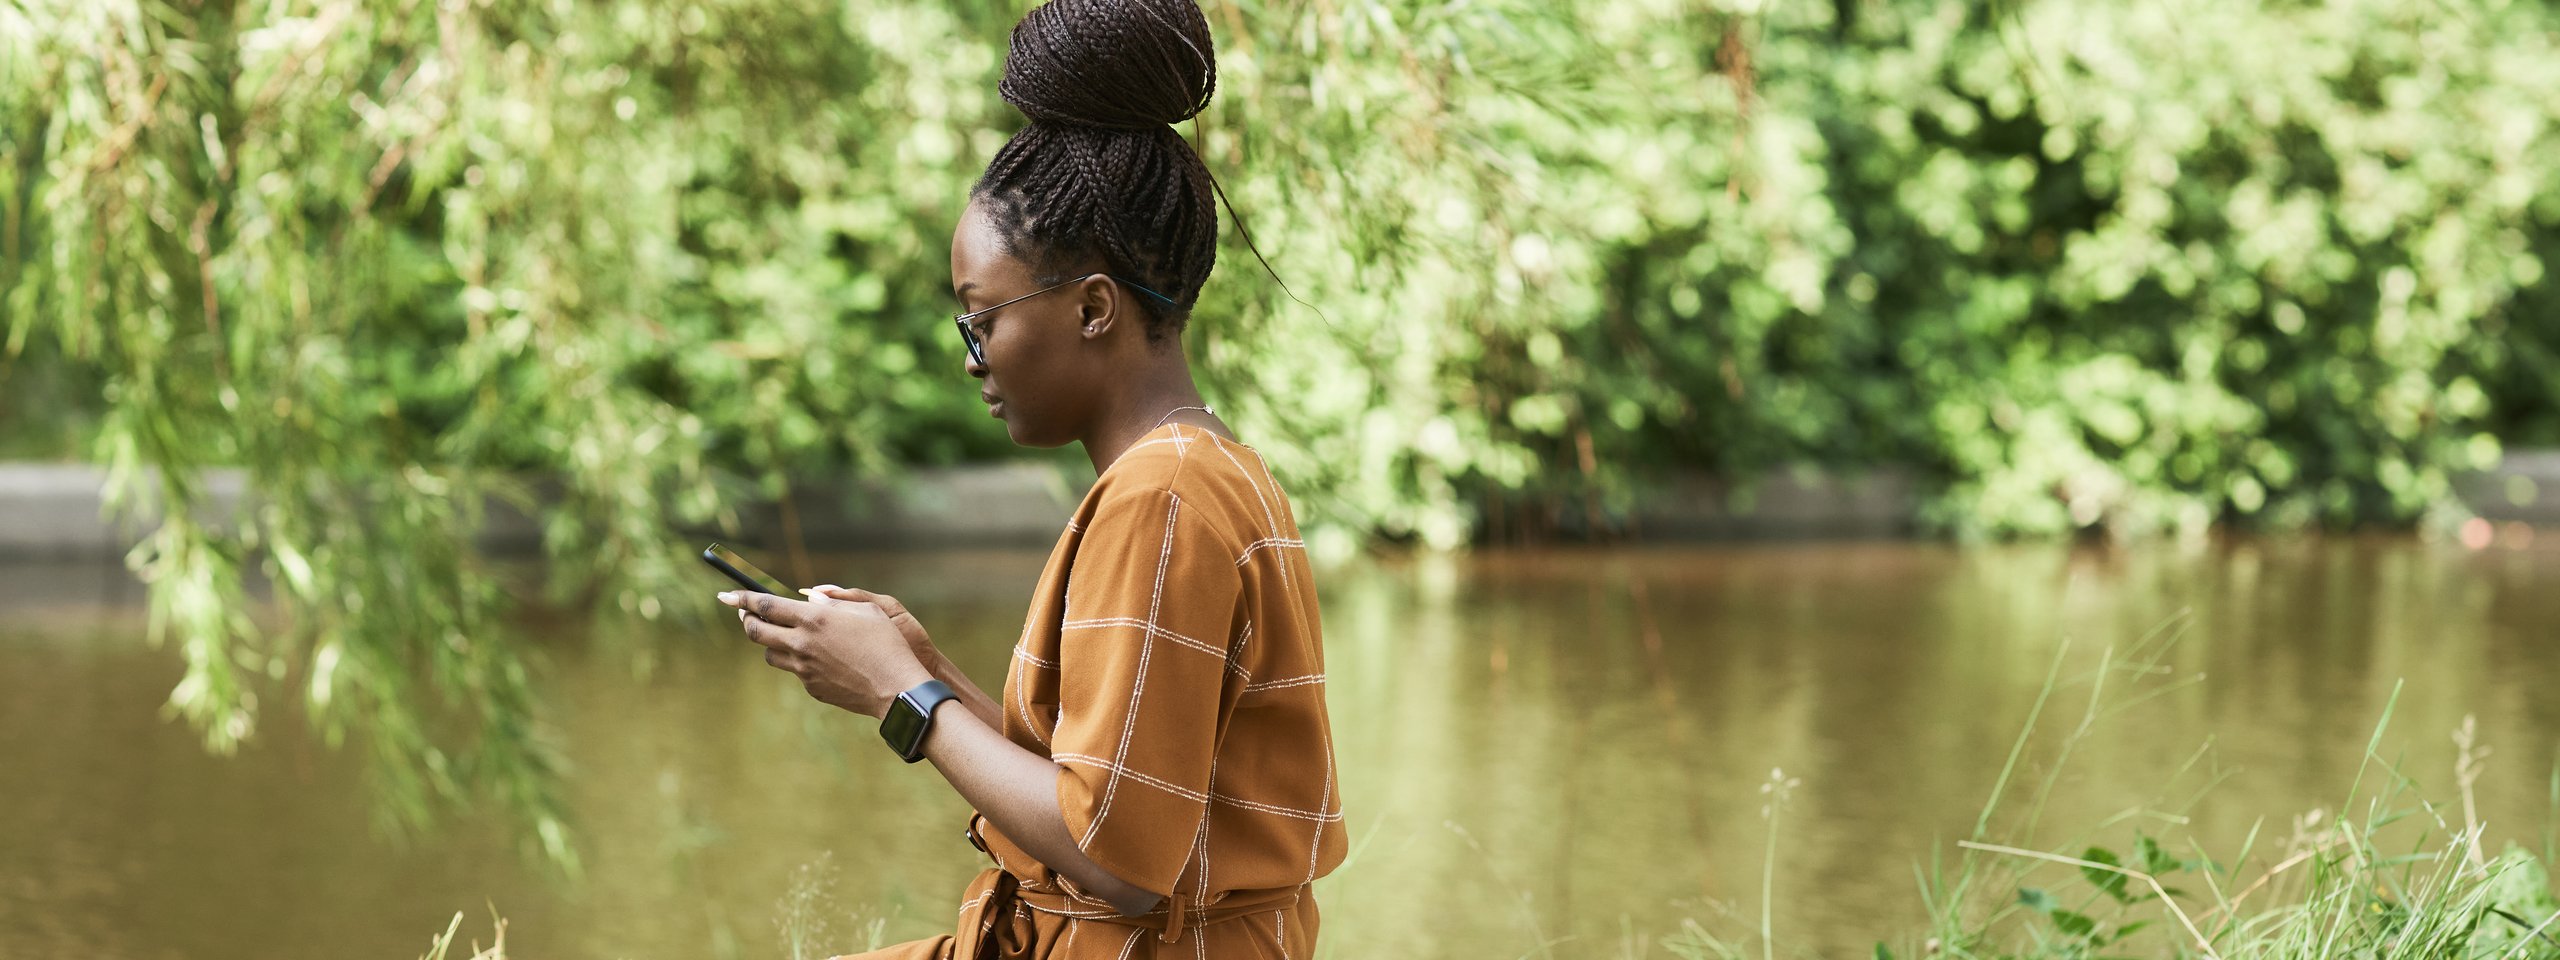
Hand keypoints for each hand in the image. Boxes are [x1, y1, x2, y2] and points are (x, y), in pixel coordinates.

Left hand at [718, 589, 933, 718]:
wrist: (896, 689)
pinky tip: (821, 659)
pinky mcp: (812, 688)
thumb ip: (834, 603)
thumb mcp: (867, 611)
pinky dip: (799, 660)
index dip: (742, 598)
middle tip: (746, 614)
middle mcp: (802, 644)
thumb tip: (810, 600)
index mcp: (814, 620)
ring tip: (786, 635)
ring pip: (771, 654)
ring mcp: (804, 669)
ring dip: (772, 642)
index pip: (766, 605)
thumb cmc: (888, 644)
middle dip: (746, 620)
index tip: (726, 594)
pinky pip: (796, 671)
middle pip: (757, 632)